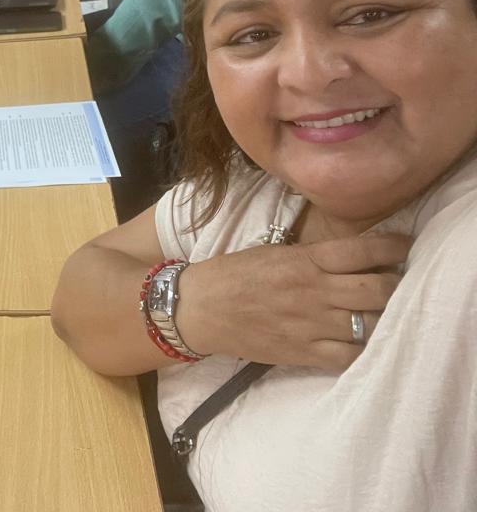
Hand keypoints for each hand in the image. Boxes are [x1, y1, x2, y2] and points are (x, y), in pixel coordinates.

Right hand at [177, 233, 410, 370]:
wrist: (199, 308)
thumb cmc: (233, 274)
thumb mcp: (273, 252)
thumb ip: (312, 255)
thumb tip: (352, 257)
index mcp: (304, 259)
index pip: (365, 251)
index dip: (394, 248)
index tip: (403, 247)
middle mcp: (314, 291)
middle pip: (380, 290)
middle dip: (397, 286)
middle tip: (397, 283)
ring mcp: (311, 325)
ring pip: (371, 325)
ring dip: (386, 318)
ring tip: (385, 313)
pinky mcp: (303, 352)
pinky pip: (350, 356)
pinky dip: (364, 350)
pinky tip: (363, 342)